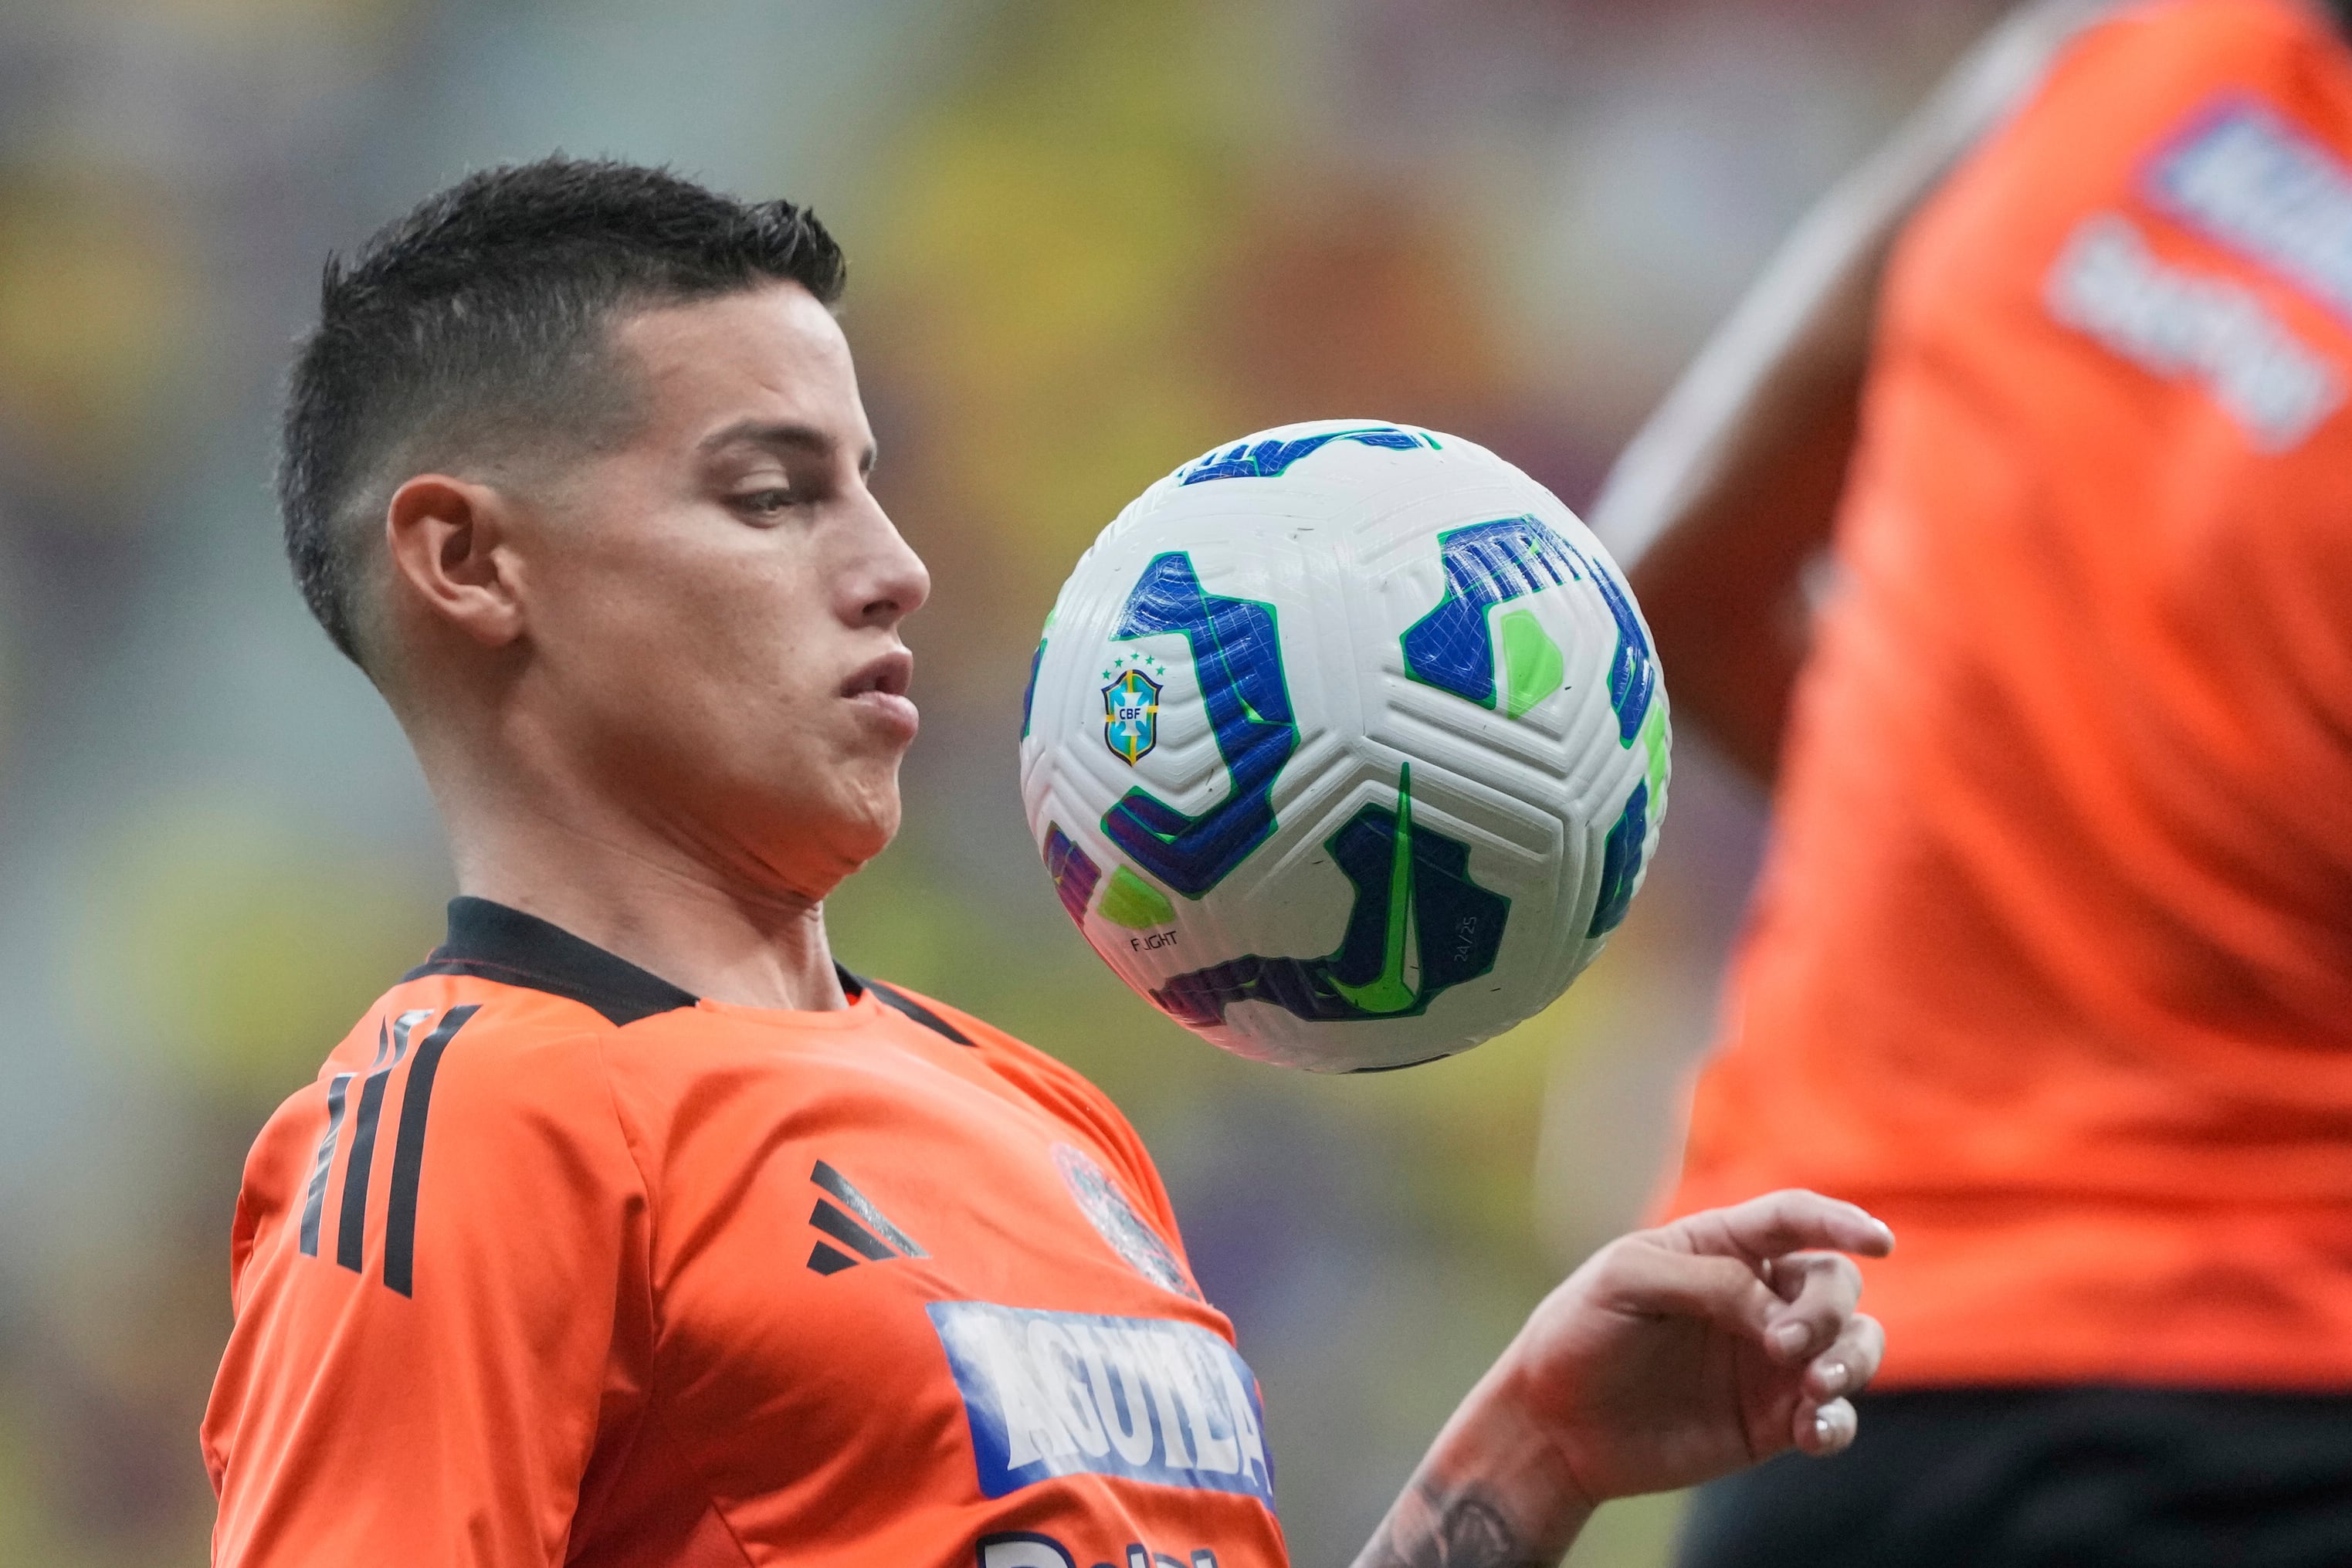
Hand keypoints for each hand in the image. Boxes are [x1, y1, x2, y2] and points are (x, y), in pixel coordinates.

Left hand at [1351, 1190, 1890, 1567]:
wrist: (1554, 1424)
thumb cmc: (1580, 1333)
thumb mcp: (1627, 1281)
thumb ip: (1711, 1282)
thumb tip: (1782, 1315)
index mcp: (1720, 1247)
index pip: (1794, 1219)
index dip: (1839, 1222)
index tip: (1877, 1240)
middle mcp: (1757, 1297)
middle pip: (1833, 1283)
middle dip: (1827, 1310)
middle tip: (1785, 1345)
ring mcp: (1770, 1360)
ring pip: (1854, 1345)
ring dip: (1851, 1361)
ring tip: (1815, 1388)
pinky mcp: (1773, 1420)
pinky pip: (1834, 1416)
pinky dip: (1838, 1422)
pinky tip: (1812, 1432)